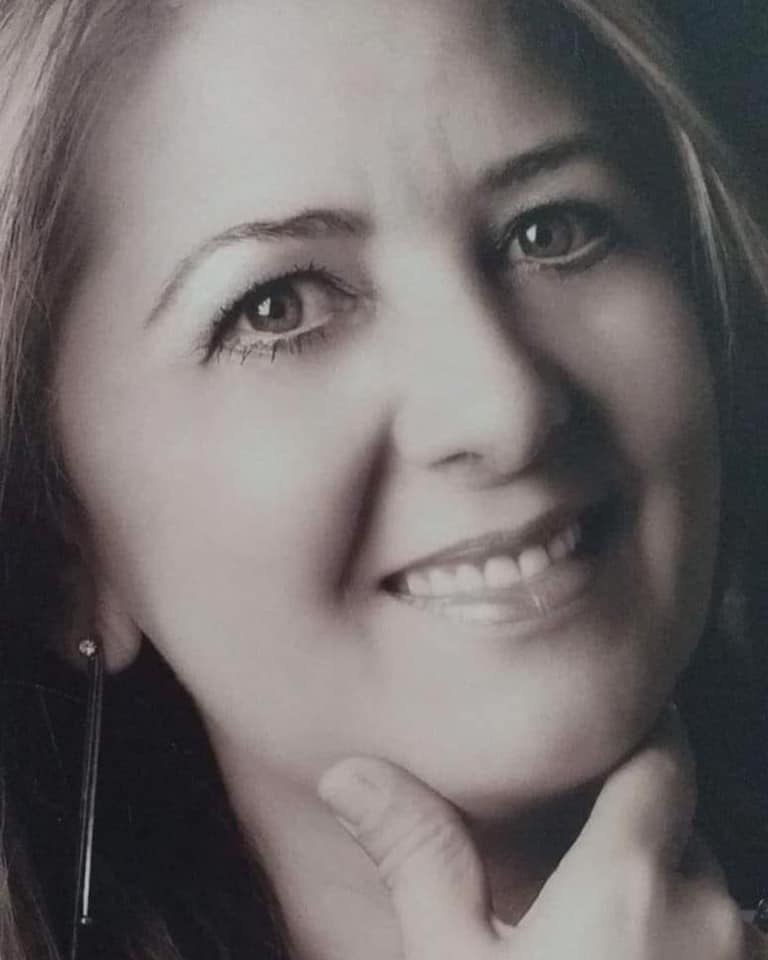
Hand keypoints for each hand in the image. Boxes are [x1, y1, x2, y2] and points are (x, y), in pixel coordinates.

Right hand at [318, 715, 752, 959]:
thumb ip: (416, 853)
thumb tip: (350, 773)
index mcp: (631, 881)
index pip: (661, 757)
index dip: (642, 727)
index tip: (612, 716)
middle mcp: (710, 913)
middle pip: (678, 822)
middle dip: (631, 819)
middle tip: (570, 838)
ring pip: (704, 885)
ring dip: (657, 883)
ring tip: (592, 913)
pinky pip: (718, 937)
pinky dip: (678, 933)